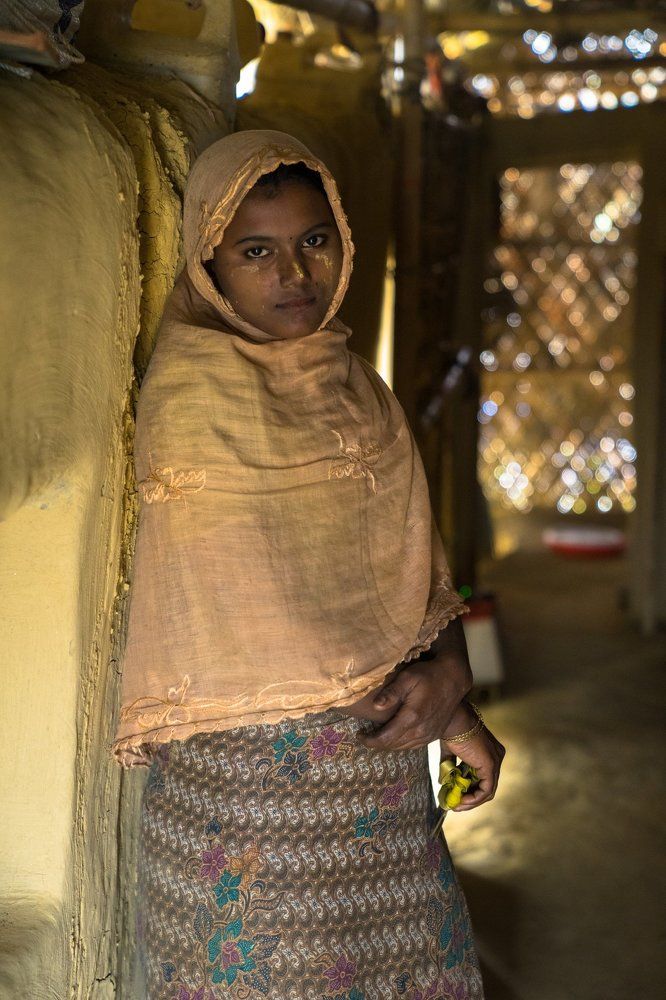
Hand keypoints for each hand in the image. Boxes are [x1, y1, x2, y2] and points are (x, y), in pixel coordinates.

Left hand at [355, 618, 472, 750]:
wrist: (453, 680)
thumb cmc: (428, 676)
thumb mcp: (407, 678)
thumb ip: (391, 692)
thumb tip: (375, 706)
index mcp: (412, 717)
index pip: (386, 738)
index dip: (370, 740)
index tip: (359, 735)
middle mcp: (421, 730)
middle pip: (393, 745)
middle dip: (376, 743)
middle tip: (365, 735)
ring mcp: (429, 735)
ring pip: (403, 747)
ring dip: (388, 744)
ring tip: (377, 736)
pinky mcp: (434, 735)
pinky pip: (413, 745)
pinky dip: (401, 744)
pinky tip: (395, 736)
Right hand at [441, 702, 504, 811]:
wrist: (452, 720)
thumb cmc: (450, 729)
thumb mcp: (450, 751)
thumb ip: (450, 766)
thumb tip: (443, 782)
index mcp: (489, 750)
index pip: (483, 776)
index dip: (470, 788)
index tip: (455, 796)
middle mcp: (496, 756)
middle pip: (487, 785)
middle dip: (470, 798)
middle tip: (455, 806)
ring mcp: (495, 761)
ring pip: (487, 790)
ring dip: (471, 801)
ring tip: (455, 806)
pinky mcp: (490, 766)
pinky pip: (486, 790)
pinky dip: (474, 799)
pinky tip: (460, 801)